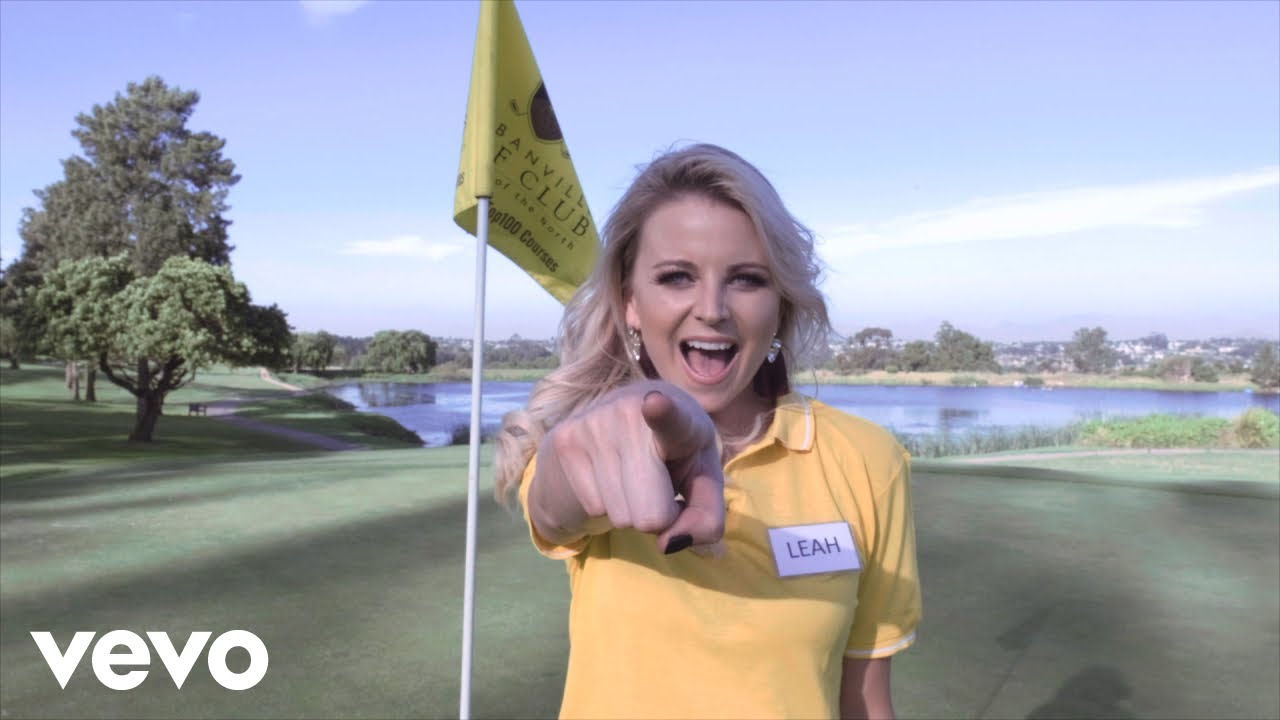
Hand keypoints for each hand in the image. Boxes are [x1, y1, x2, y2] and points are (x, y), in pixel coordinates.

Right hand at [532, 381, 725, 552]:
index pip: (669, 417)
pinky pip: (593, 509)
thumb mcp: (703, 484)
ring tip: (634, 475)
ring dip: (631, 510)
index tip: (654, 403)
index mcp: (680, 417)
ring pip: (620, 517)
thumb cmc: (677, 456)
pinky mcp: (565, 441)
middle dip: (658, 515)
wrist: (622, 419)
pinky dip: (606, 505)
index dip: (662, 412)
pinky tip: (611, 475)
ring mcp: (593, 425)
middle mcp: (631, 413)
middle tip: (658, 483)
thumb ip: (706, 520)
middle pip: (650, 515)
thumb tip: (668, 543)